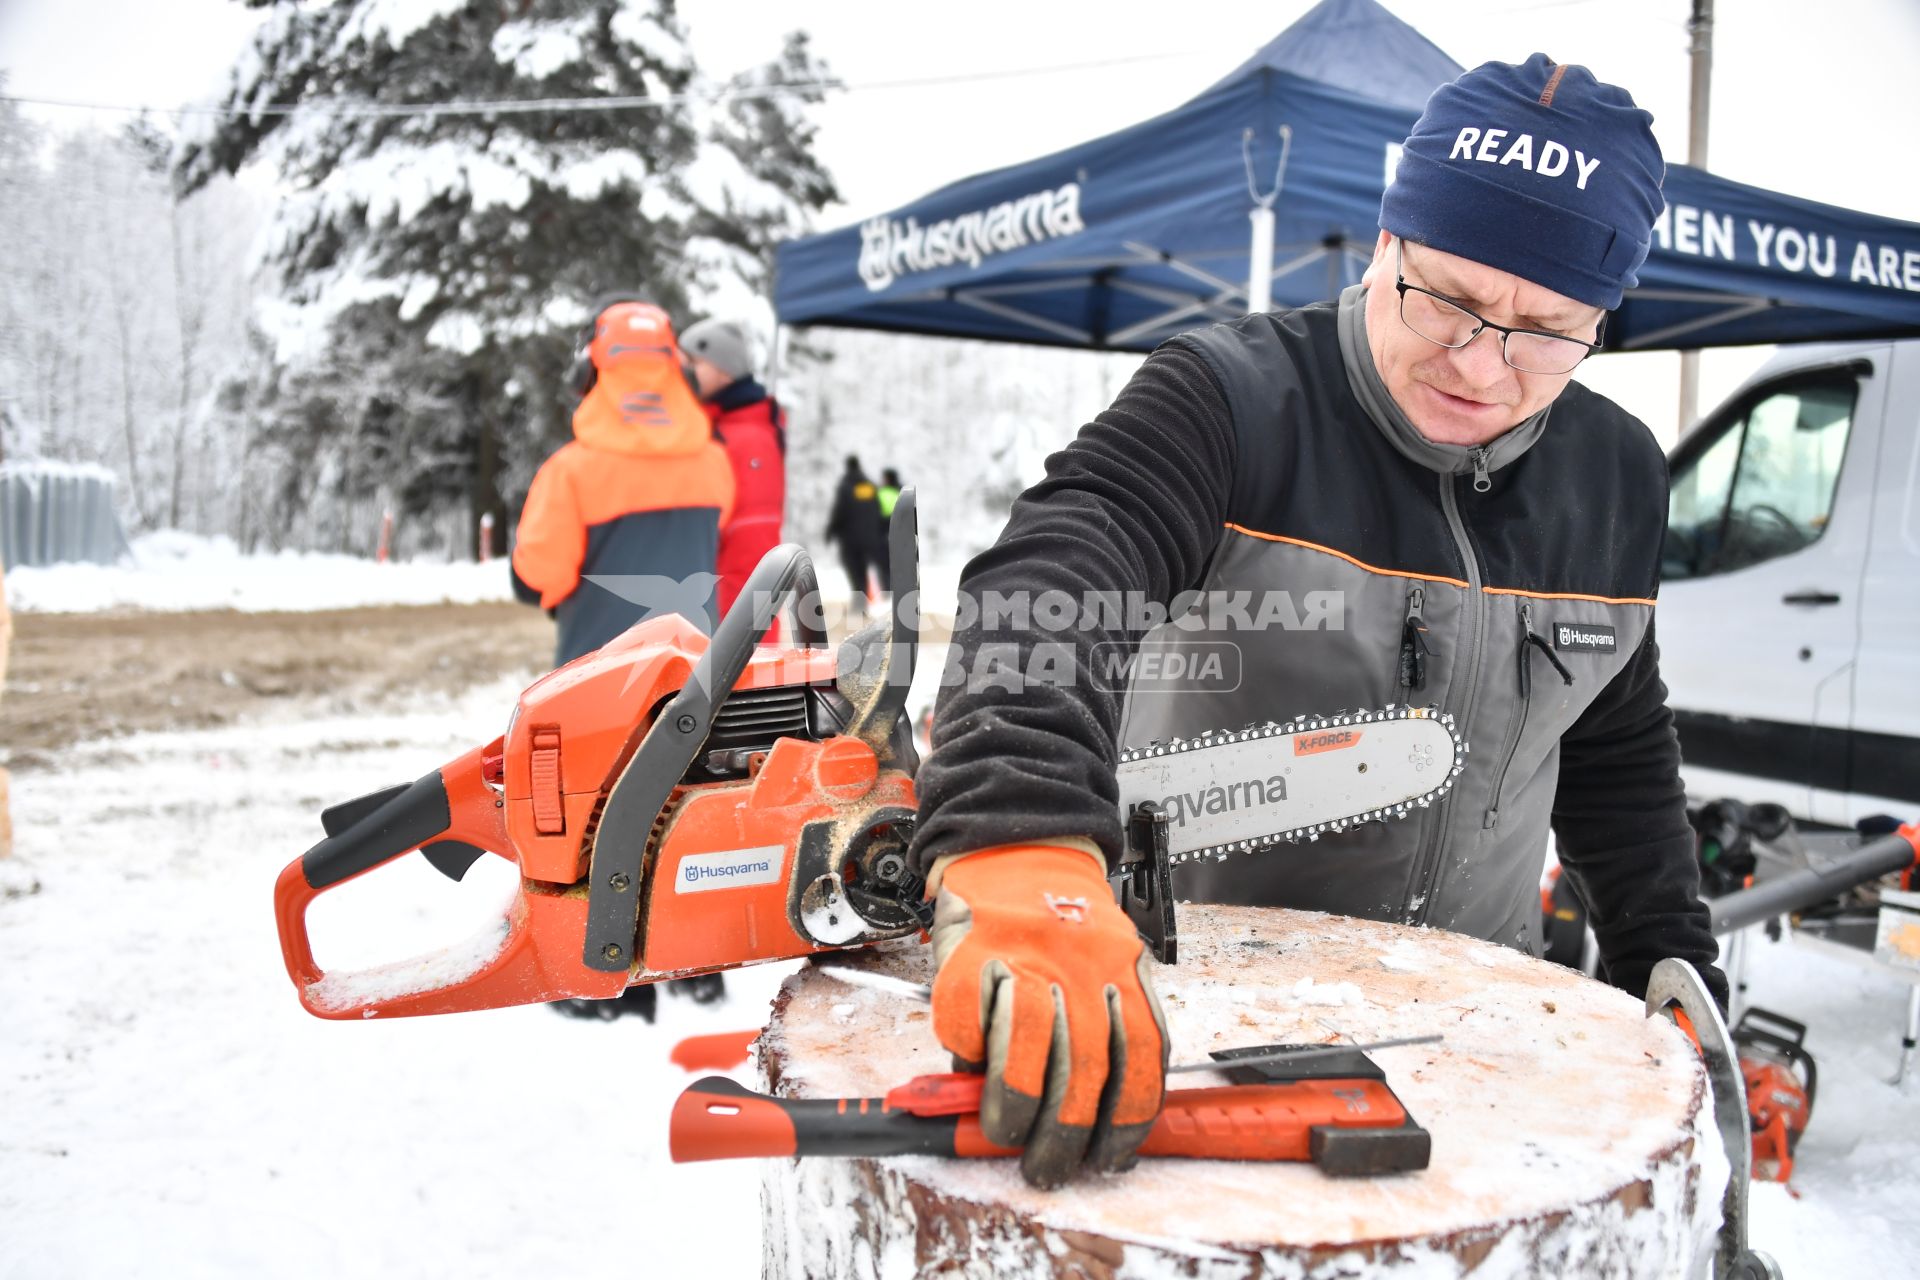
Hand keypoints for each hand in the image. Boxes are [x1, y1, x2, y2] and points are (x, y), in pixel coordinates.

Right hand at [928, 843, 1166, 1187]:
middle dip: (1063, 1136)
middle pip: (1082, 1071)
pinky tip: (972, 1068)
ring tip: (1005, 1134)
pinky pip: (966, 1025)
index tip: (1108, 1159)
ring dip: (1013, 1110)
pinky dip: (966, 1057)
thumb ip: (1108, 1031)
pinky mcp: (970, 955)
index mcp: (1126, 974)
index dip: (1124, 1123)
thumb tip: (1093, 1124)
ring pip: (1024, 1055)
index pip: (1141, 1062)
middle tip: (1047, 1168)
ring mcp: (1023, 959)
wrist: (1017, 844)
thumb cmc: (1063, 920)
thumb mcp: (1107, 964)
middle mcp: (1080, 967)